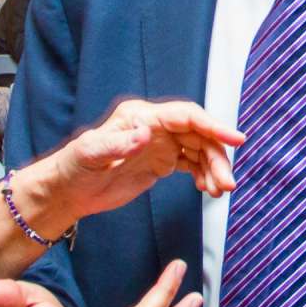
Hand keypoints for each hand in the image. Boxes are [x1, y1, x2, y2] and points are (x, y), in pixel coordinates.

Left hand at [23, 98, 243, 226]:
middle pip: (198, 135)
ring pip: (199, 150)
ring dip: (214, 168)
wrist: (69, 191)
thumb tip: (144, 133)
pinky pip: (191, 164)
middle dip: (217, 156)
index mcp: (142, 116)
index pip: (186, 116)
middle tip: (227, 183)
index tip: (236, 139)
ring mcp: (159, 144)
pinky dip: (204, 175)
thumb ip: (117, 144)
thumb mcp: (90, 154)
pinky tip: (208, 189)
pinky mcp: (160, 162)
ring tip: (220, 191)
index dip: (213, 125)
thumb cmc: (74, 168)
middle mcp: (155, 126)